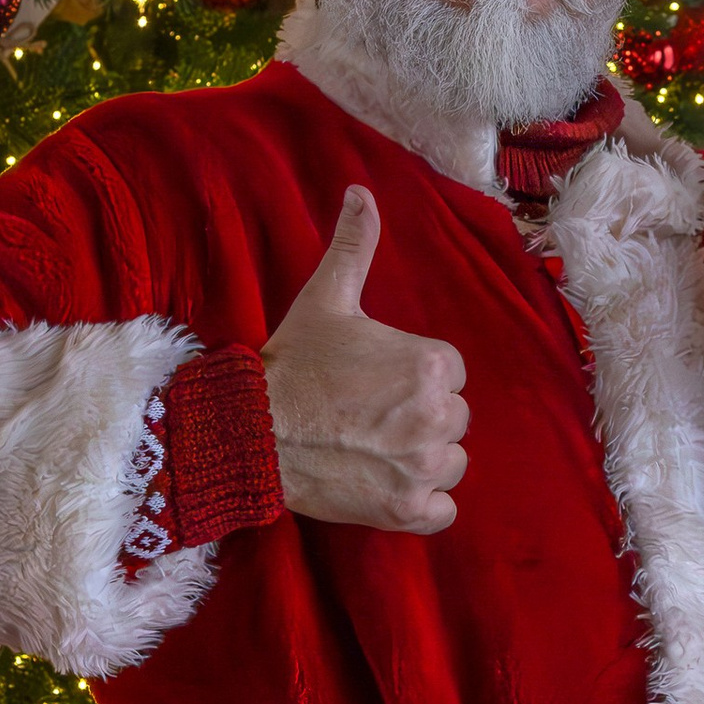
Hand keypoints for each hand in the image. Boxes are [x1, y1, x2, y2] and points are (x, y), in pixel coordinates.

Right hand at [260, 189, 467, 533]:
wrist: (251, 433)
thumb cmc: (292, 365)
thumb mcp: (326, 298)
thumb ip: (354, 246)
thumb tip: (361, 192)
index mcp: (431, 364)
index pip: (449, 373)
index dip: (412, 376)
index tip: (374, 383)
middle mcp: (437, 416)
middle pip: (452, 418)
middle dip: (418, 417)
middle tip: (368, 416)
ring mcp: (423, 467)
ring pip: (450, 463)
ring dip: (422, 460)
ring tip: (373, 448)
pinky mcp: (407, 511)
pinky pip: (443, 510)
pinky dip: (421, 504)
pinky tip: (386, 484)